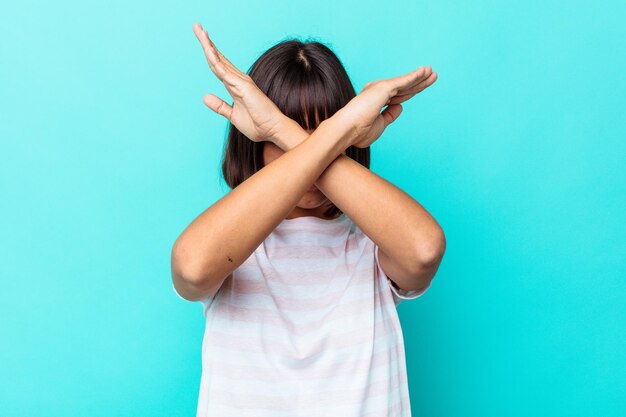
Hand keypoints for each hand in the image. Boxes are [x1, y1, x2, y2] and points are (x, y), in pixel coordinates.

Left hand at [192, 23, 286, 143]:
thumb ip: (220, 106)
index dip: (210, 53)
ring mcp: (241, 82)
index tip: (202, 40)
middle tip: (197, 26)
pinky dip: (216, 61)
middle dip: (207, 43)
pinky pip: (225, 72)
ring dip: (209, 46)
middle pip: (218, 58)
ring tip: (200, 30)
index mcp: (235, 86)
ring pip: (220, 61)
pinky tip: (207, 51)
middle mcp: (238, 80)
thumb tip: (205, 97)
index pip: (219, 66)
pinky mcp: (244, 87)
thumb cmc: (258, 124)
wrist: (273, 130)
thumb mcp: (233, 115)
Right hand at [343, 66, 437, 147]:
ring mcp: (379, 89)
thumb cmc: (358, 132)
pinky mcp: (383, 88)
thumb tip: (400, 106)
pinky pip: (403, 82)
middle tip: (432, 75)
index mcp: (375, 102)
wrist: (346, 130)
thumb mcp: (379, 126)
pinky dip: (414, 76)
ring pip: (405, 83)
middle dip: (418, 82)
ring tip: (432, 72)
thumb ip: (389, 116)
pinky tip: (424, 72)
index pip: (397, 96)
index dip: (410, 92)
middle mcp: (376, 92)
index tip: (421, 87)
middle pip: (404, 88)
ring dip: (420, 77)